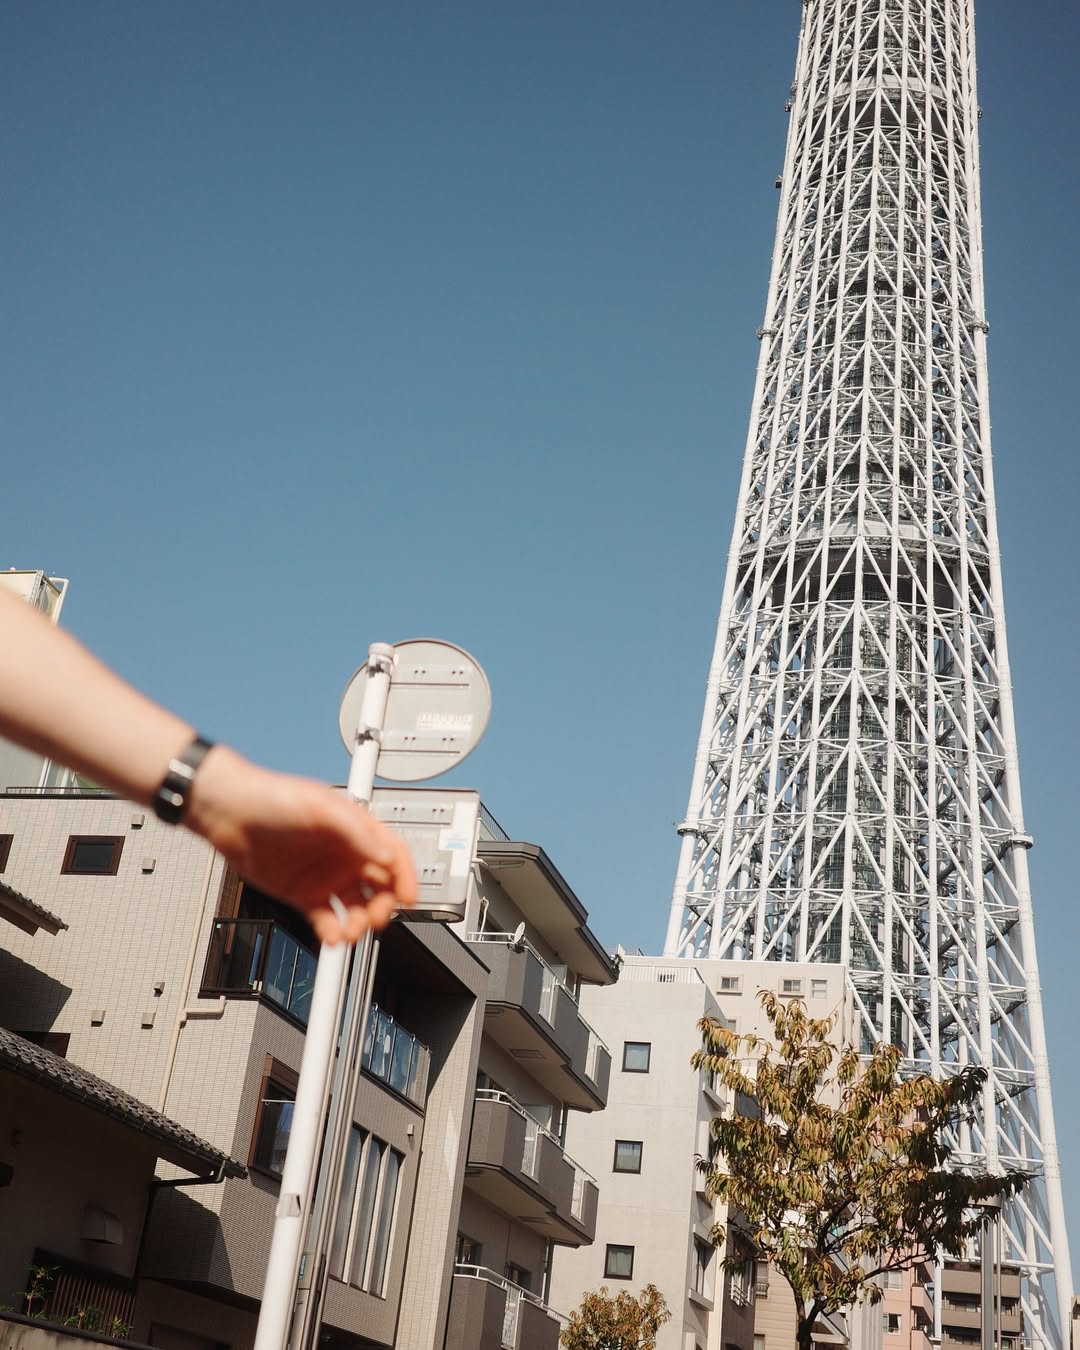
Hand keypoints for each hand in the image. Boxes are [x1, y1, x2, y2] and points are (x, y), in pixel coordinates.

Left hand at [186, 746, 416, 943]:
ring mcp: (325, 875)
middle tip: (377, 920)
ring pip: (356, 907)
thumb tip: (385, 858)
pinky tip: (332, 936)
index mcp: (356, 829)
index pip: (392, 854)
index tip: (408, 898)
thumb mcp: (322, 807)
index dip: (404, 876)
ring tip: (349, 932)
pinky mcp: (303, 894)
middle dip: (384, 906)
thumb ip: (357, 832)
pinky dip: (333, 931)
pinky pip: (327, 919)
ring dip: (359, 923)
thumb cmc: (272, 796)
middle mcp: (344, 854)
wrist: (229, 812)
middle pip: (380, 886)